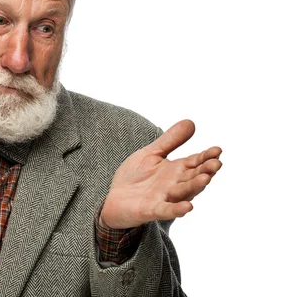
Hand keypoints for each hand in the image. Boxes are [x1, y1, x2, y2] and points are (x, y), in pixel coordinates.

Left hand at [100, 119, 221, 229]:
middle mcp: (174, 184)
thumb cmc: (135, 176)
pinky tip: (188, 207)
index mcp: (175, 170)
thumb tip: (191, 122)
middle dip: (205, 171)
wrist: (114, 198)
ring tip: (205, 179)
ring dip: (194, 186)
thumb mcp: (152, 154)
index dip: (206, 156)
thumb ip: (170, 141)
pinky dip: (176, 209)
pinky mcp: (151, 210)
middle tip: (216, 164)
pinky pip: (166, 210)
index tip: (218, 150)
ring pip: (183, 192)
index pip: (195, 162)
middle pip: (193, 177)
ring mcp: (164, 197)